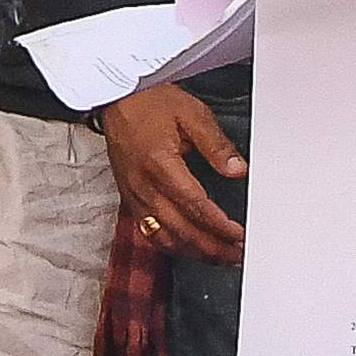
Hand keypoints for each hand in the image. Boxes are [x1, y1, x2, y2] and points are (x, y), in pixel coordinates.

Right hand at [102, 86, 247, 263]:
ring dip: (194, 252)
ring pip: (164, 237)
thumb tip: (237, 170)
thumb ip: (216, 145)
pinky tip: (188, 248)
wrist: (116, 98)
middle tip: (237, 255)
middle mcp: (143, 185)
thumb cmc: (150, 103)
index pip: (195, 206)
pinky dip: (171, 245)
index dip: (219, 226)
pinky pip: (149, 232)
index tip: (239, 235)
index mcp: (160, 164)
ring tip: (218, 257)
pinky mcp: (129, 198)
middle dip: (212, 248)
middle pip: (181, 230)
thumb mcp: (192, 114)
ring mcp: (134, 195)